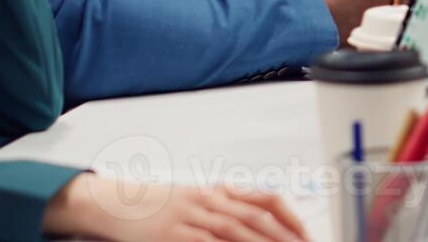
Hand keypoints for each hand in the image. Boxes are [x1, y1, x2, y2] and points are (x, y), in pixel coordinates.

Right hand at [41, 173, 308, 241]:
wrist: (120, 203)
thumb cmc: (164, 203)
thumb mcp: (201, 197)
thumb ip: (232, 204)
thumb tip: (268, 217)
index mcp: (221, 190)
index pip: (267, 199)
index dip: (292, 219)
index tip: (307, 235)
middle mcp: (210, 201)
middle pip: (255, 219)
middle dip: (284, 238)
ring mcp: (190, 218)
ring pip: (234, 233)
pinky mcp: (173, 236)